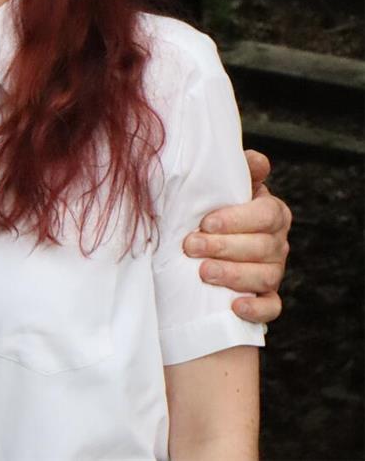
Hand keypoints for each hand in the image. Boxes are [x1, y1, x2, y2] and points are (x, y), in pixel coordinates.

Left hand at [182, 150, 290, 322]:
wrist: (205, 241)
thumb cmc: (214, 209)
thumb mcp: (224, 186)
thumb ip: (239, 171)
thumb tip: (255, 160)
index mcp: (271, 213)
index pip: (266, 214)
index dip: (237, 219)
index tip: (206, 222)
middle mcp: (277, 242)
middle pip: (263, 247)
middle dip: (225, 247)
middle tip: (191, 246)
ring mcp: (273, 271)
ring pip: (266, 276)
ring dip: (234, 275)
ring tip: (203, 273)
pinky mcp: (265, 297)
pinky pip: (272, 307)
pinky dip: (256, 308)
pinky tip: (235, 306)